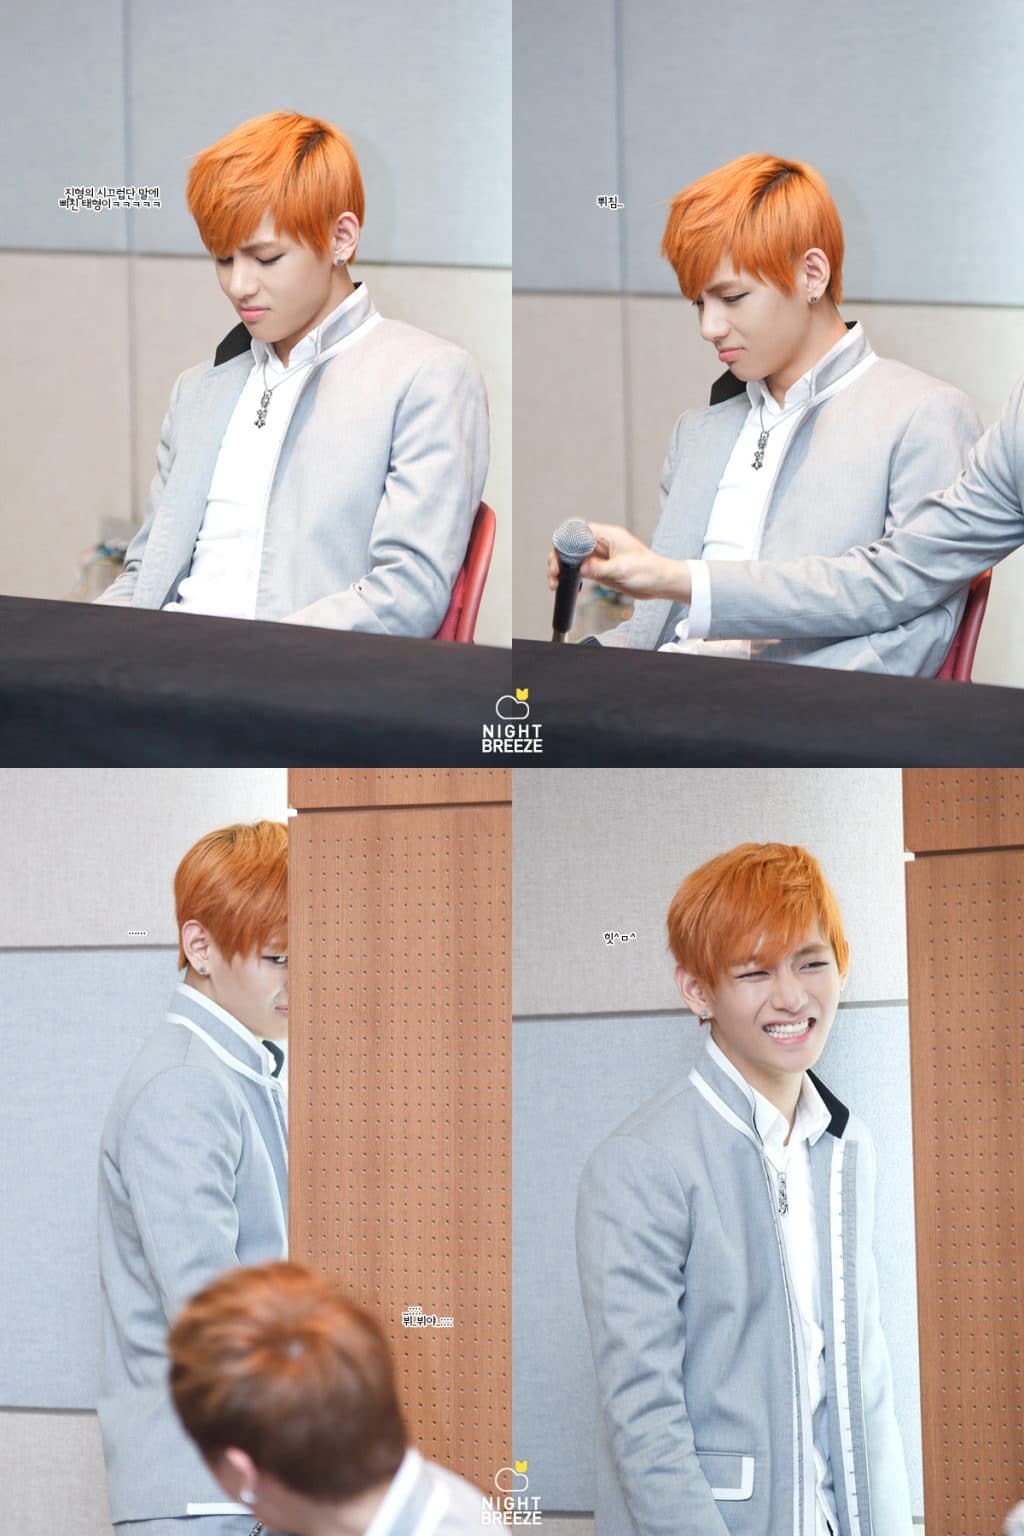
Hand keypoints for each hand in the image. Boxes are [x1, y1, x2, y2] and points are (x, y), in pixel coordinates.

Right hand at [546, 523, 690, 602]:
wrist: (659, 583)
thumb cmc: (649, 569)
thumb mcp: (622, 569)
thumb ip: (599, 568)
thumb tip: (581, 569)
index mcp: (608, 535)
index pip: (580, 531)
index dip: (566, 540)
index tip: (559, 554)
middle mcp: (601, 544)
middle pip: (572, 545)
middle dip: (559, 557)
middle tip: (554, 571)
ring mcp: (599, 557)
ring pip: (573, 559)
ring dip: (562, 568)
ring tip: (555, 580)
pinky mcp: (599, 570)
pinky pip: (580, 570)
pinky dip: (570, 576)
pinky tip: (564, 583)